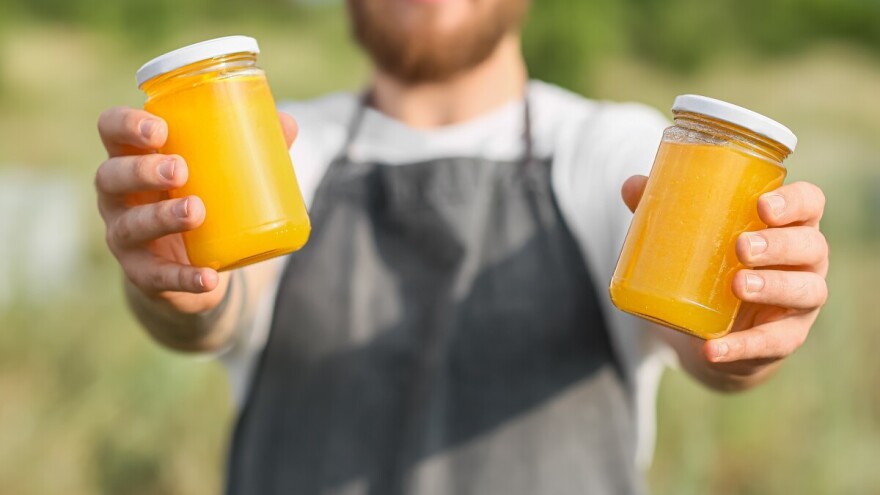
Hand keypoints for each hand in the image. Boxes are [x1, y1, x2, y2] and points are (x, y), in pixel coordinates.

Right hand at [96, 107, 298, 313]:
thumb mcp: (216, 172)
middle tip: (180, 170)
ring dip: (162, 217)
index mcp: (132, 157)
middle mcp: (117, 196)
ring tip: (196, 211)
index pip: (110, 130)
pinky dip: (184, 278)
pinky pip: (158, 278)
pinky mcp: (142, 274)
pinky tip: (208, 277)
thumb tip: (289, 123)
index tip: (160, 129)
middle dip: (143, 171)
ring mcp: (124, 236)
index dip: (126, 125)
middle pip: (111, 176)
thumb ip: (248, 147)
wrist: (190, 266)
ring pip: (130, 226)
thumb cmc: (199, 198)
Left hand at [622, 176, 828, 380]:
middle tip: (741, 246)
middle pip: (810, 245)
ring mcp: (801, 300)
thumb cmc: (715, 263)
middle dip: (779, 244)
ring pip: (806, 290)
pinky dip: (742, 346)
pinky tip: (714, 348)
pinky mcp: (786, 337)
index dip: (794, 202)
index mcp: (788, 224)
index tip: (762, 205)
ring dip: (773, 287)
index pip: (809, 203)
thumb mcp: (696, 236)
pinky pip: (773, 343)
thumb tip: (631, 185)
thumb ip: (668, 209)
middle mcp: (805, 259)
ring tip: (738, 284)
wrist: (717, 327)